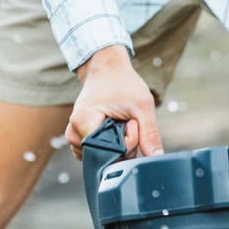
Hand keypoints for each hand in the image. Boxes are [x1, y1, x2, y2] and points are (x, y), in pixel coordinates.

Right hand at [64, 44, 163, 158]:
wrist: (107, 70)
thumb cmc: (123, 83)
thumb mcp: (142, 106)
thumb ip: (149, 134)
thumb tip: (156, 157)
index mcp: (83, 123)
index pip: (111, 151)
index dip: (128, 140)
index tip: (131, 121)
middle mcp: (73, 133)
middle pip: (107, 157)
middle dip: (125, 144)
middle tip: (127, 120)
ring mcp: (74, 138)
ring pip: (104, 158)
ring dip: (118, 145)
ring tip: (119, 122)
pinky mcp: (79, 139)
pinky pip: (99, 154)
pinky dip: (111, 146)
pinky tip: (113, 129)